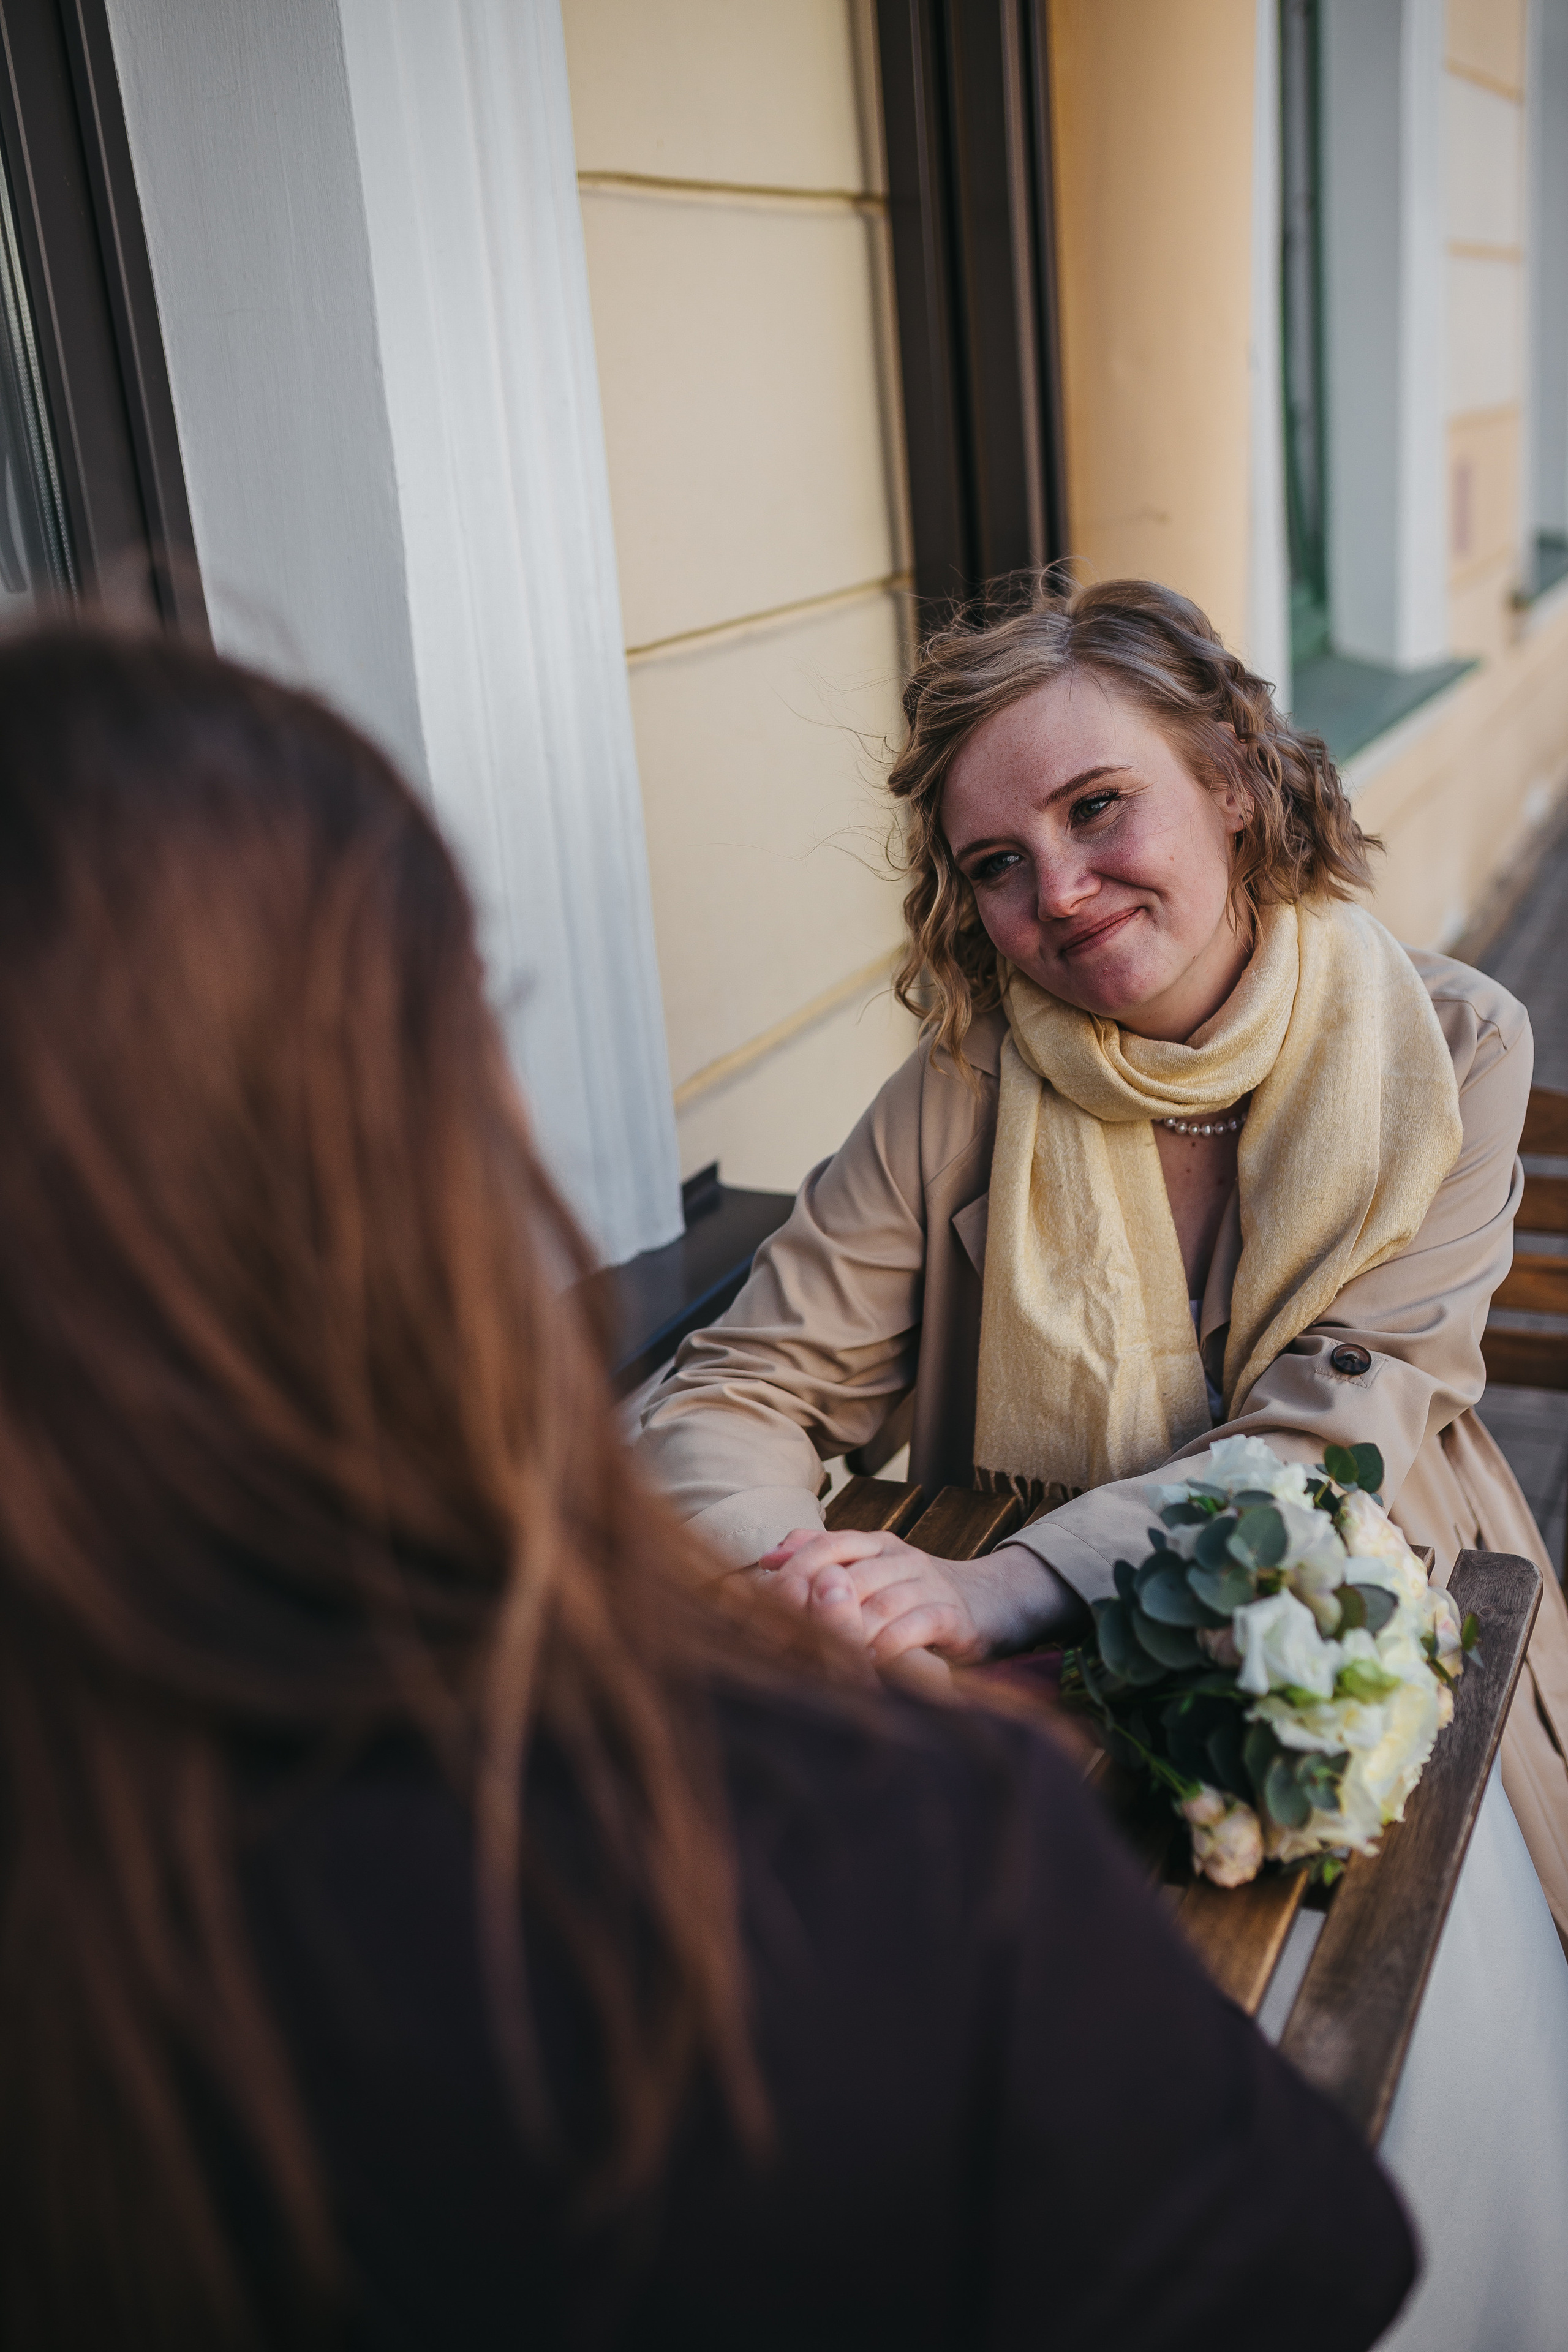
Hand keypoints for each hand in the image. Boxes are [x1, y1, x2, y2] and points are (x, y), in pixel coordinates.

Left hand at [758, 1526, 996, 1675]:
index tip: (766, 1600)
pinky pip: (916, 1625)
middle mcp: (902, 1557)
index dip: (796, 1569)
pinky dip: (889, 1645)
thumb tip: (770, 1556)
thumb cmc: (914, 1591)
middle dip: (816, 1608)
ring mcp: (929, 1584)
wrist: (989, 1601)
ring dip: (850, 1632)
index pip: (829, 1544)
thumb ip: (823, 1558)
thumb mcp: (870, 1568)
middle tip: (789, 1641)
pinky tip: (870, 1663)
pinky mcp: (953, 1615)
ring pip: (881, 1602)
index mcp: (876, 1544)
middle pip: (850, 1575)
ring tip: (825, 1657)